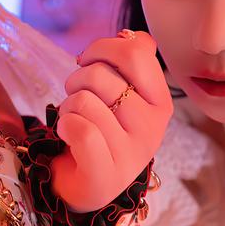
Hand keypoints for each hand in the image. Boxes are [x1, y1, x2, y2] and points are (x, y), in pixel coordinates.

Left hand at [50, 30, 172, 212]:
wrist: (89, 188)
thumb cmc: (103, 134)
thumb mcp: (124, 97)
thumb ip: (133, 64)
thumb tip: (139, 38)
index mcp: (160, 102)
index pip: (136, 52)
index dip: (102, 49)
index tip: (90, 63)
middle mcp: (153, 126)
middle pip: (102, 74)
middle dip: (78, 78)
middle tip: (77, 96)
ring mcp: (132, 152)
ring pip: (85, 101)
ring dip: (67, 106)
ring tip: (74, 119)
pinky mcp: (106, 173)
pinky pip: (80, 129)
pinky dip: (64, 127)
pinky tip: (68, 136)